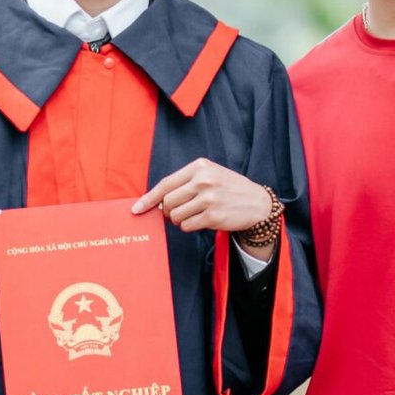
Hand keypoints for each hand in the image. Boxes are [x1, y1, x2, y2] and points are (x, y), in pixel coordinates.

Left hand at [133, 159, 273, 235]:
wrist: (257, 202)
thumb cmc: (228, 188)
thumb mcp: (209, 175)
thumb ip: (185, 184)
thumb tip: (156, 201)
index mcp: (200, 167)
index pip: (166, 184)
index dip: (148, 198)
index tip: (136, 208)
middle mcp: (203, 180)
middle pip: (168, 202)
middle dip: (167, 211)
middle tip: (177, 213)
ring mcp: (209, 198)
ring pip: (176, 216)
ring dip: (180, 220)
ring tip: (194, 215)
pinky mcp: (214, 216)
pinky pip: (188, 226)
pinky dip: (190, 226)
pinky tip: (202, 220)